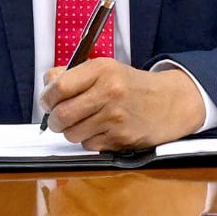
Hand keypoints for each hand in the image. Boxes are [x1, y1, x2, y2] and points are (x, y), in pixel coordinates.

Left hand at [40, 59, 205, 151]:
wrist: (169, 102)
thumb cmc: (132, 86)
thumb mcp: (106, 70)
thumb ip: (73, 75)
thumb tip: (47, 83)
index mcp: (102, 69)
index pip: (59, 87)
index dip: (47, 98)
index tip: (47, 102)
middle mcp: (109, 91)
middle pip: (62, 114)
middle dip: (54, 121)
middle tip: (58, 119)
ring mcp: (116, 116)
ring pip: (72, 134)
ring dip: (72, 132)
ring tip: (84, 123)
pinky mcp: (121, 138)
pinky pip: (89, 146)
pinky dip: (90, 141)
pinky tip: (101, 130)